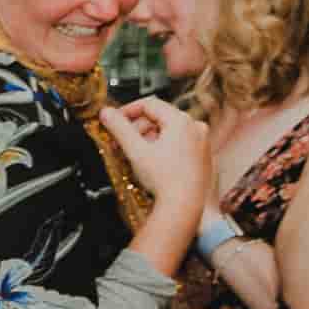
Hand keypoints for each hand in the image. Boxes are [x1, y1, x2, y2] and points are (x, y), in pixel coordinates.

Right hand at [105, 96, 213, 216]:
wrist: (185, 205)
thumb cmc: (166, 180)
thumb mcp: (135, 151)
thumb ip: (119, 128)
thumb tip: (106, 113)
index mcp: (181, 121)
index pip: (149, 104)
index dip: (127, 111)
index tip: (114, 120)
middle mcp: (195, 127)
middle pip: (159, 118)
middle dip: (137, 129)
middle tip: (121, 142)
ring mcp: (201, 141)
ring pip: (168, 131)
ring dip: (148, 139)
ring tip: (136, 155)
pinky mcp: (202, 155)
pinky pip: (178, 143)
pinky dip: (162, 147)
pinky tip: (152, 162)